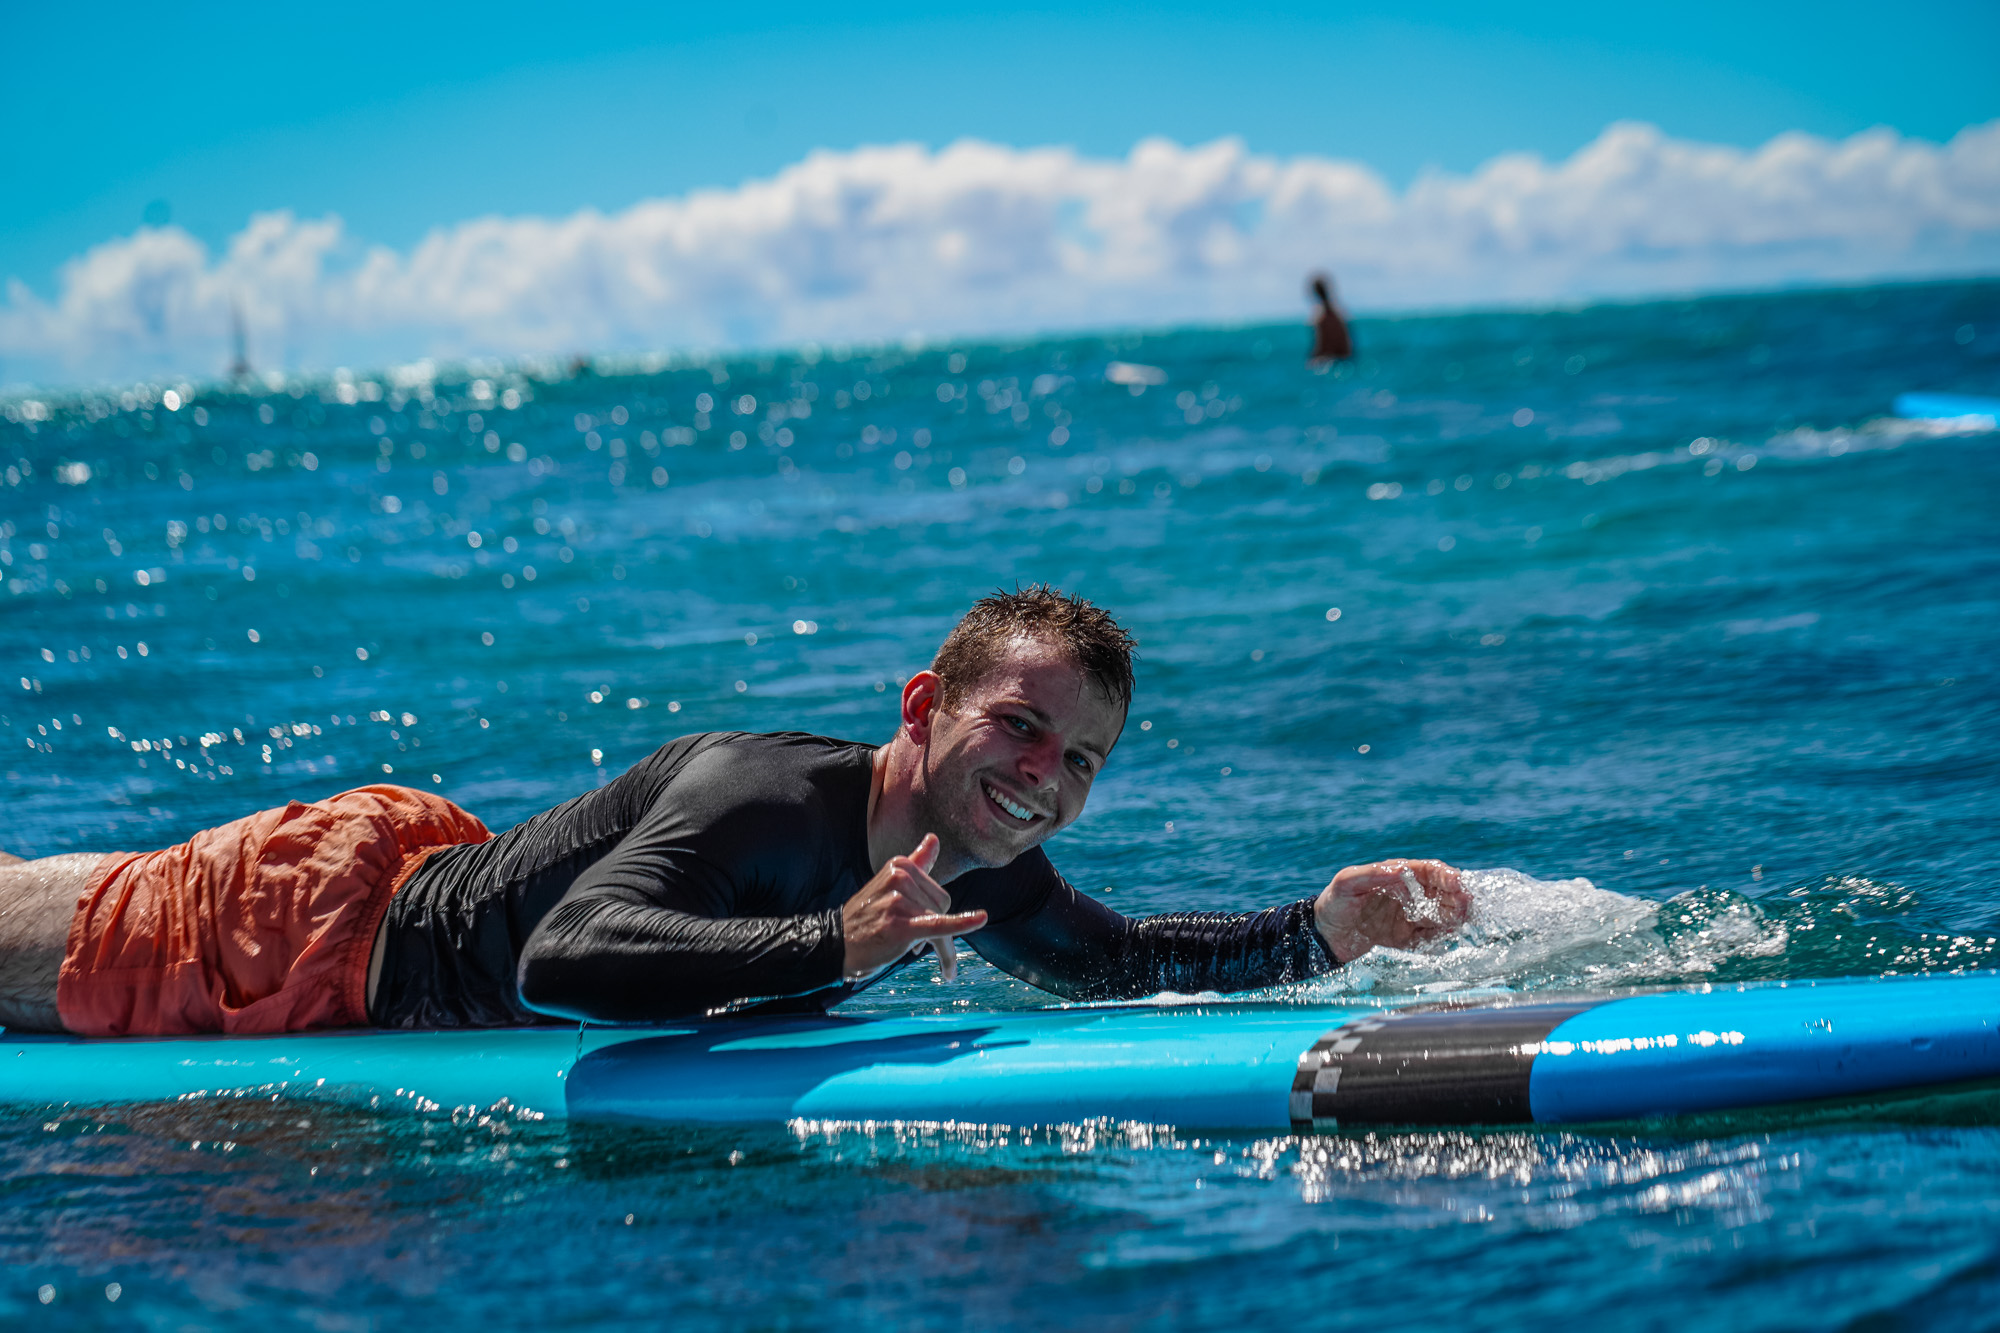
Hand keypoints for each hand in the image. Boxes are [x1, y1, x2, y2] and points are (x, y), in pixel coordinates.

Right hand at [841, 833, 988, 980]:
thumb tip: (934, 838)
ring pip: (941, 924)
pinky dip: (962, 923)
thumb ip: (917, 861)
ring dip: (934, 946)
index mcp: (900, 865)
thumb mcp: (889, 882)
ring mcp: (900, 901)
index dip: (931, 912)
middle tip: (906, 937)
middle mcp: (900, 877)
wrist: (836, 944)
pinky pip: (939, 925)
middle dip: (932, 927)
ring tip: (907, 949)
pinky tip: (981, 918)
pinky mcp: (902, 925)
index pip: (938, 892)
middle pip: (943, 905)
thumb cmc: (866, 916)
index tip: (916, 923)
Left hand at [1313, 859, 1467, 963]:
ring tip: (1456, 923)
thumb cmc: (1334, 901)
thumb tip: (1401, 869)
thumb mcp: (1347, 882)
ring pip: (1440, 916)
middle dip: (1457, 898)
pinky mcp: (1405, 938)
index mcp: (1397, 875)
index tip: (1459, 883)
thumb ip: (1373, 874)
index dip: (1447, 876)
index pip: (1430, 871)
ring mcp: (1408, 917)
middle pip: (1442, 894)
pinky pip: (1428, 939)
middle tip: (1466, 906)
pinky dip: (1437, 939)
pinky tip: (1438, 940)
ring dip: (1452, 919)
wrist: (1323, 935)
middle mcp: (1408, 894)